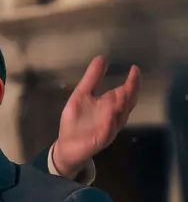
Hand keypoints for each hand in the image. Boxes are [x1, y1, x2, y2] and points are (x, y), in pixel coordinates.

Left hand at [55, 56, 140, 177]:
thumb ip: (92, 78)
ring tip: (123, 93)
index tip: (134, 69)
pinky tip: (110, 116)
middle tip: (133, 79)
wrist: (67, 144)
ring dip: (121, 106)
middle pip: (126, 104)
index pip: (125, 92)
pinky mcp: (98, 140)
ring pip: (119, 117)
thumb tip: (102, 57)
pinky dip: (109, 124)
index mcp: (110, 106)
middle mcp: (113, 117)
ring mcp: (107, 129)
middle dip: (131, 92)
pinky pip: (107, 132)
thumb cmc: (77, 120)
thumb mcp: (81, 95)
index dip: (132, 82)